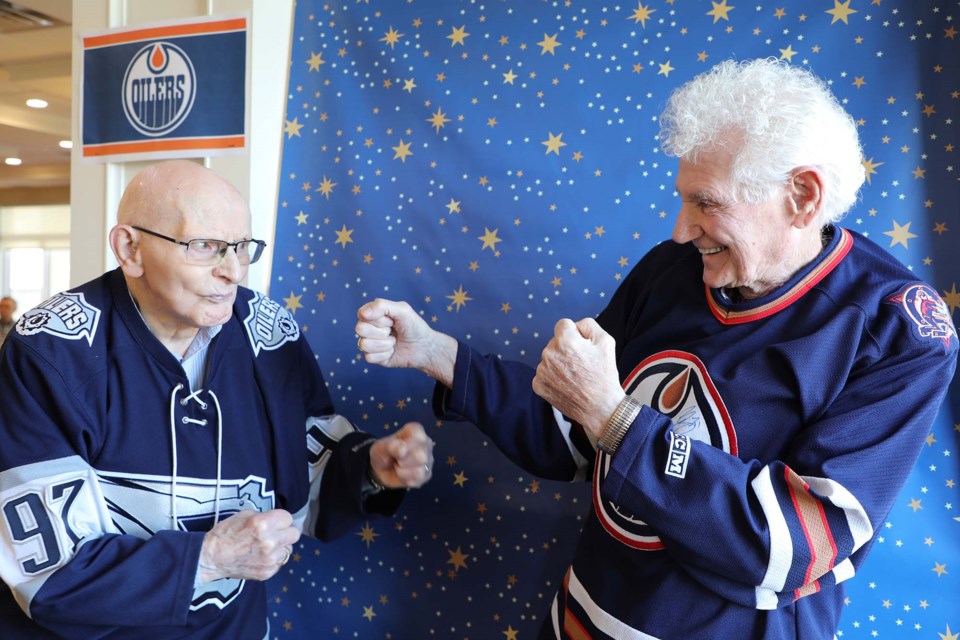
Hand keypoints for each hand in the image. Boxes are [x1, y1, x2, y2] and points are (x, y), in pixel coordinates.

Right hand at [198, 509, 300, 583]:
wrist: (211, 558)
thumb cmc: (226, 534)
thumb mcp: (244, 515)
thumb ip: (265, 516)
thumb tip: (278, 520)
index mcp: (263, 524)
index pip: (288, 518)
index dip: (281, 519)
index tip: (275, 522)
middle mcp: (270, 542)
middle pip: (294, 534)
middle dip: (285, 532)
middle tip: (275, 533)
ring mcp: (270, 560)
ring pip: (288, 550)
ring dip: (280, 547)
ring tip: (265, 546)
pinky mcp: (267, 572)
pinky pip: (280, 563)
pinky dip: (273, 559)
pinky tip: (261, 557)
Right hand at [356, 298, 457, 386]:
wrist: (424, 347)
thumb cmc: (413, 326)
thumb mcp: (402, 309)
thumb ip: (381, 306)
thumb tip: (362, 314)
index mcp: (372, 314)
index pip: (362, 315)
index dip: (379, 319)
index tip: (392, 320)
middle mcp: (367, 328)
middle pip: (360, 329)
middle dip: (382, 331)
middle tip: (393, 330)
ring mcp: (369, 343)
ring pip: (364, 344)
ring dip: (385, 344)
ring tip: (394, 341)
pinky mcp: (372, 357)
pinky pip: (370, 357)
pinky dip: (385, 354)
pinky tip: (392, 351)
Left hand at [369, 421, 434, 488]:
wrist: (381, 469)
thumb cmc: (383, 453)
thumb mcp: (380, 447)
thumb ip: (390, 446)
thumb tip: (402, 450)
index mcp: (416, 431)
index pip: (418, 437)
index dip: (405, 445)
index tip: (395, 447)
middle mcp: (426, 443)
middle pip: (420, 456)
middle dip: (402, 461)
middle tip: (396, 459)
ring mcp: (428, 459)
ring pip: (420, 470)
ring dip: (402, 471)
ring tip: (398, 466)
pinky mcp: (427, 474)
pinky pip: (418, 480)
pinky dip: (405, 479)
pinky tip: (402, 474)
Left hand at [532, 318, 624, 437]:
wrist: (600, 408)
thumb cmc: (604, 375)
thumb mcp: (606, 341)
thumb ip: (588, 324)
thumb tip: (575, 325)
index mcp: (565, 341)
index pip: (563, 324)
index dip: (575, 334)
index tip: (582, 346)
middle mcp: (549, 354)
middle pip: (555, 342)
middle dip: (566, 348)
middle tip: (581, 364)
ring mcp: (542, 370)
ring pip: (549, 358)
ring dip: (559, 363)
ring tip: (575, 376)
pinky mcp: (538, 385)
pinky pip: (544, 373)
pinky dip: (553, 377)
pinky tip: (566, 384)